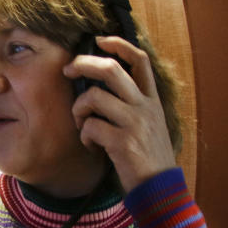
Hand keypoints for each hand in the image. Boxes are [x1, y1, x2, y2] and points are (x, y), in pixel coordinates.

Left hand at [63, 36, 176, 192]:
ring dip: (79, 110)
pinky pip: (90, 127)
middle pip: (110, 70)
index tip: (99, 40)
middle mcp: (144, 106)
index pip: (139, 61)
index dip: (119, 45)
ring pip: (94, 97)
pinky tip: (92, 147)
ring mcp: (134, 122)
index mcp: (151, 100)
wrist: (159, 188)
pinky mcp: (123, 141)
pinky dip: (85, 137)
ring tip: (83, 125)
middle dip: (83, 64)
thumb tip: (98, 90)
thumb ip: (128, 106)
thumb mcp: (146, 125)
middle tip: (67, 70)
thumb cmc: (146, 157)